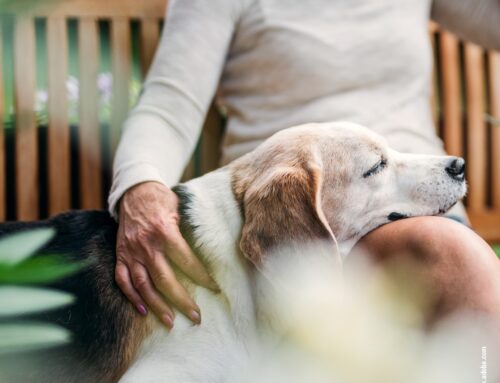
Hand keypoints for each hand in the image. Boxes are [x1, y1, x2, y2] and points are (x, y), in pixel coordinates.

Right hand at [115, 181, 218, 327]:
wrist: (134, 191)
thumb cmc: (162, 200)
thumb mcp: (180, 209)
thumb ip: (188, 231)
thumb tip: (208, 253)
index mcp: (165, 231)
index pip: (187, 261)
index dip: (202, 277)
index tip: (214, 289)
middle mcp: (146, 245)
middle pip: (165, 279)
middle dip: (181, 301)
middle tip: (196, 316)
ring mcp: (131, 252)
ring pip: (143, 285)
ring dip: (157, 306)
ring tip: (170, 321)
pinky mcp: (120, 255)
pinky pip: (123, 280)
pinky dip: (131, 297)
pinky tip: (143, 311)